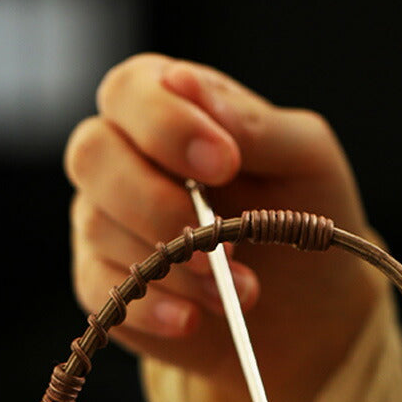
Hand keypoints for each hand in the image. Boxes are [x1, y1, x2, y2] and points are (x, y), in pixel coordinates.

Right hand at [65, 55, 380, 401]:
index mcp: (168, 104)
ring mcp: (105, 219)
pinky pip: (103, 291)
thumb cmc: (303, 211)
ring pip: (99, 227)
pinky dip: (150, 307)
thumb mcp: (303, 157)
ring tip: (242, 289)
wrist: (310, 304)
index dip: (167, 124)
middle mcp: (122, 155)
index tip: (225, 163)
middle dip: (157, 201)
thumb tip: (186, 83)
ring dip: (175, 264)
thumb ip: (252, 123)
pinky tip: (193, 318)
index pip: (130, 91)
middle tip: (223, 238)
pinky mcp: (105, 282)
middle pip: (92, 155)